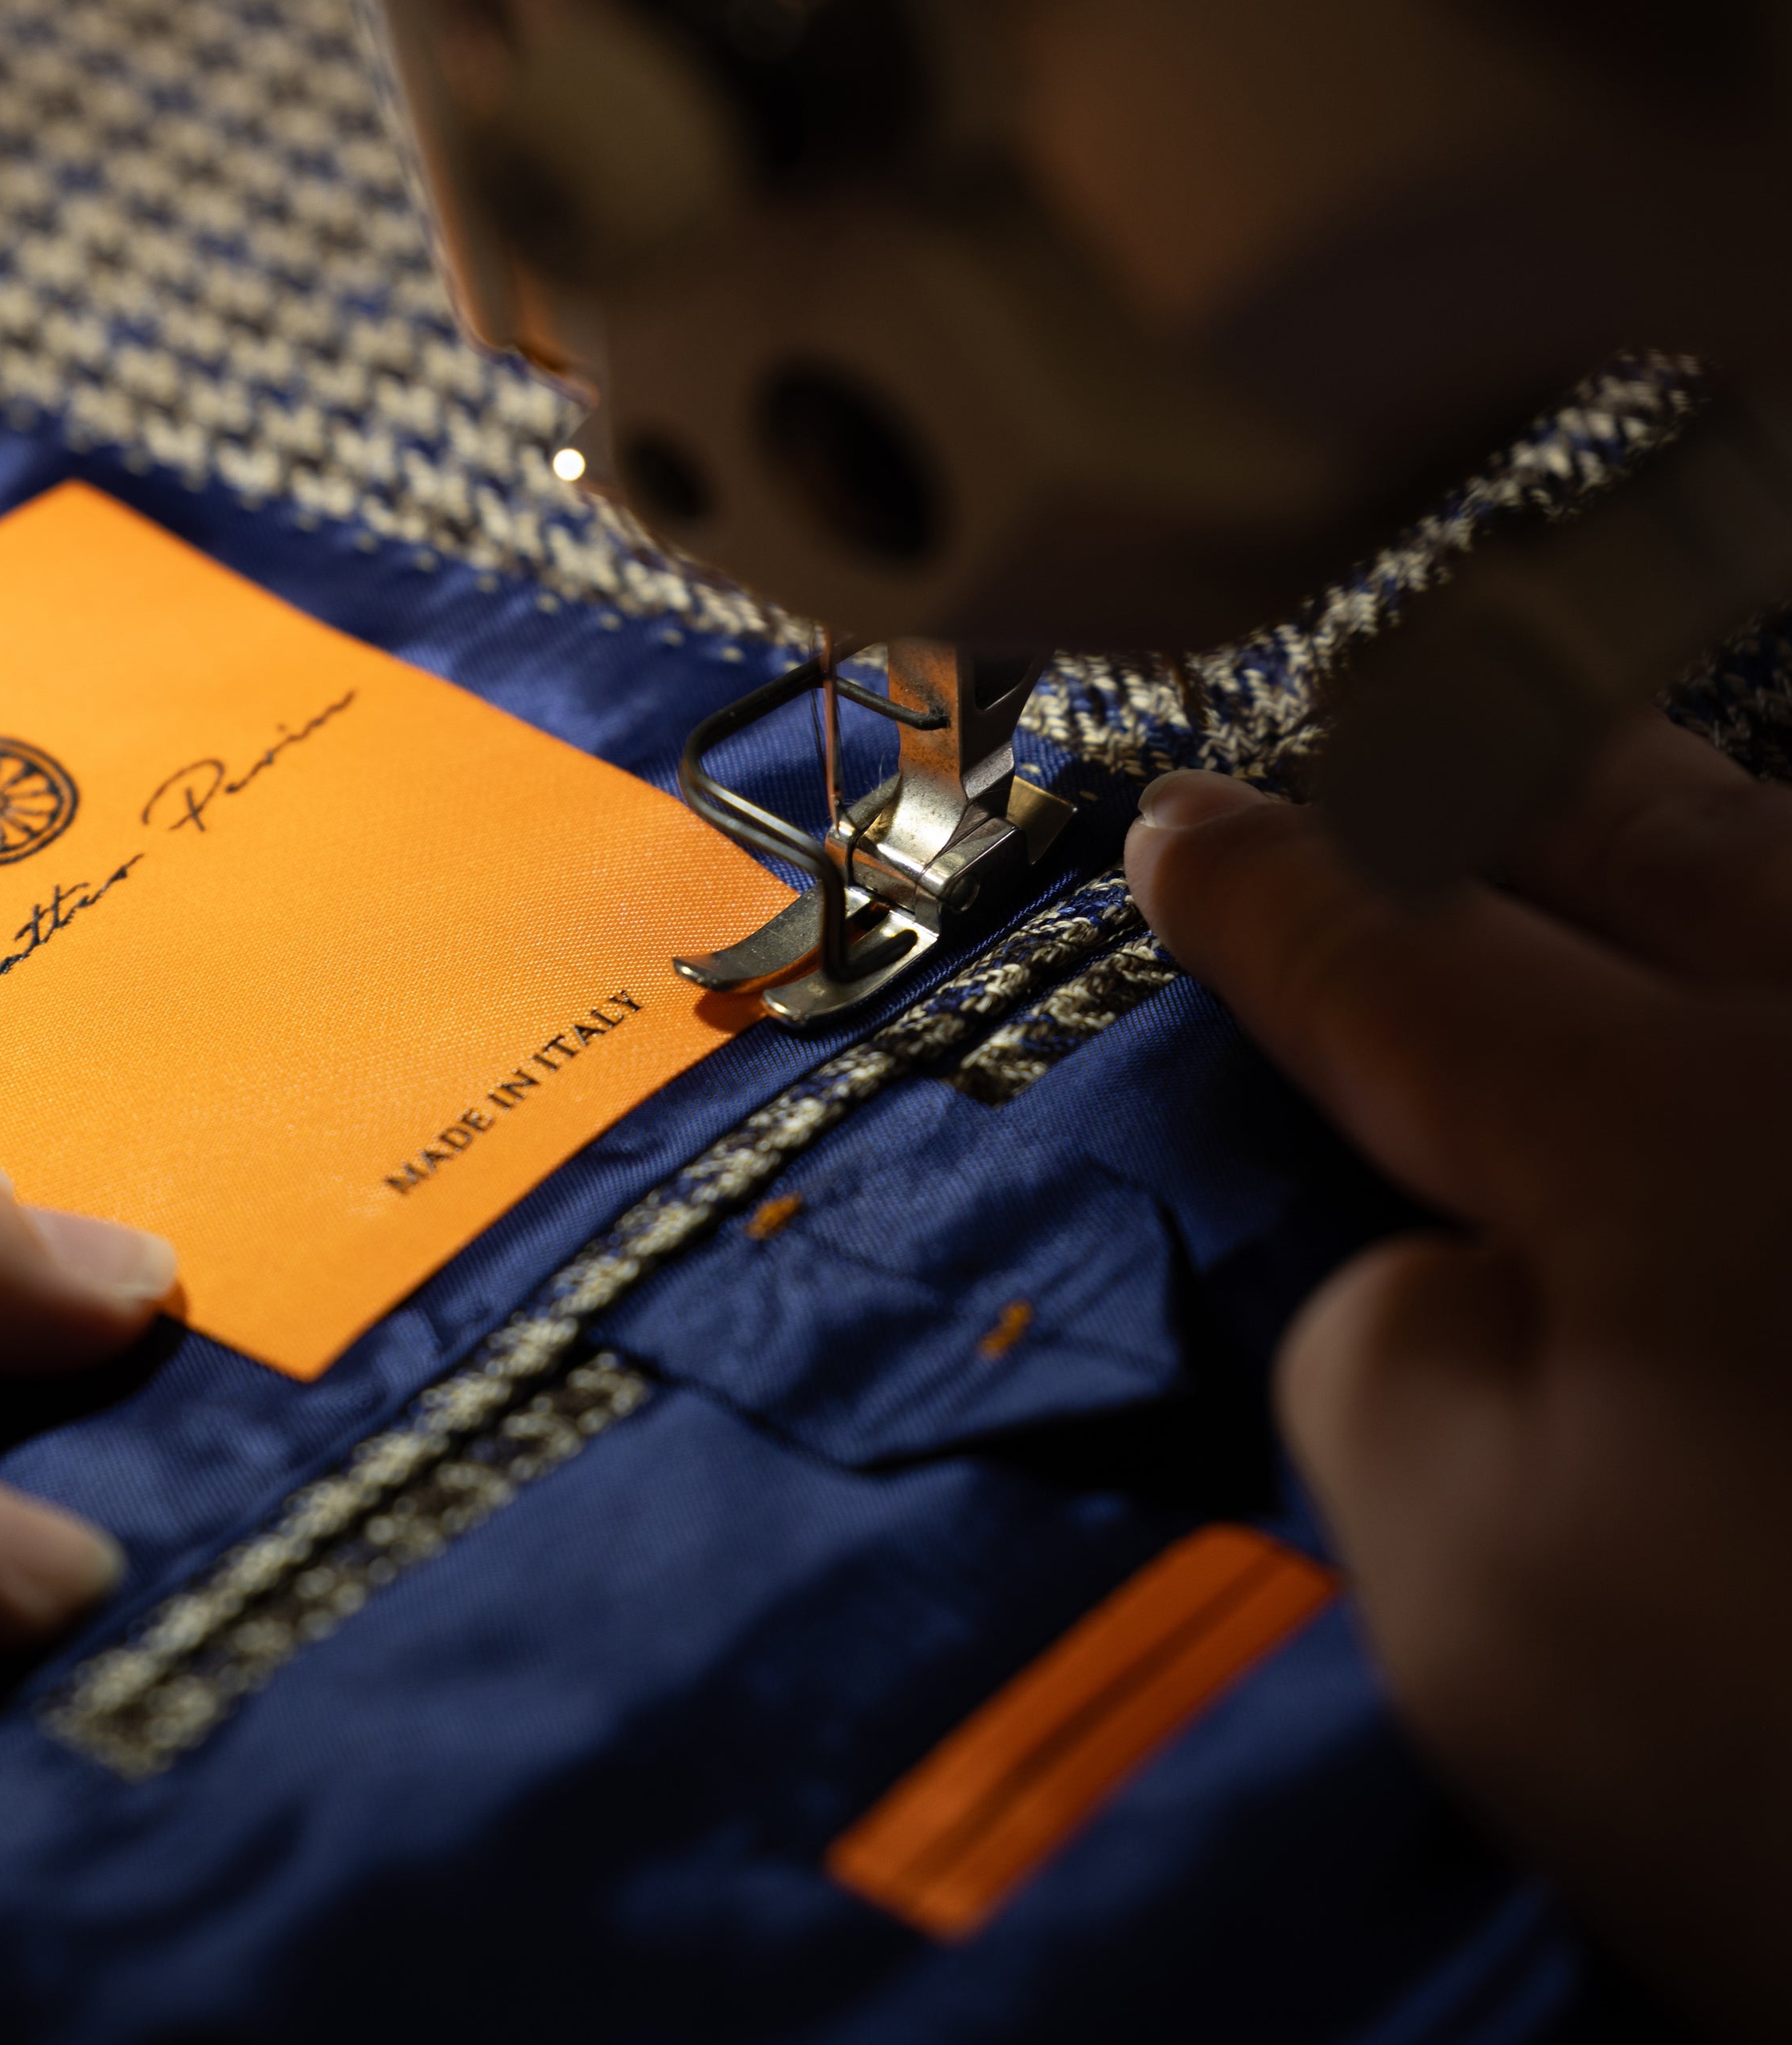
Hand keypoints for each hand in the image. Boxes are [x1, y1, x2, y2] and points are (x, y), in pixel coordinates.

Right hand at [1126, 718, 1791, 2038]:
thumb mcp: (1473, 1595)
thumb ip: (1375, 1356)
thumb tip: (1438, 1259)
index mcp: (1666, 1133)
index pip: (1399, 958)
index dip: (1266, 893)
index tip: (1178, 834)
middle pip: (1636, 835)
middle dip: (1469, 779)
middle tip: (1360, 752)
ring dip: (1664, 837)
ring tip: (1562, 825)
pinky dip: (1782, 950)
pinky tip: (1754, 970)